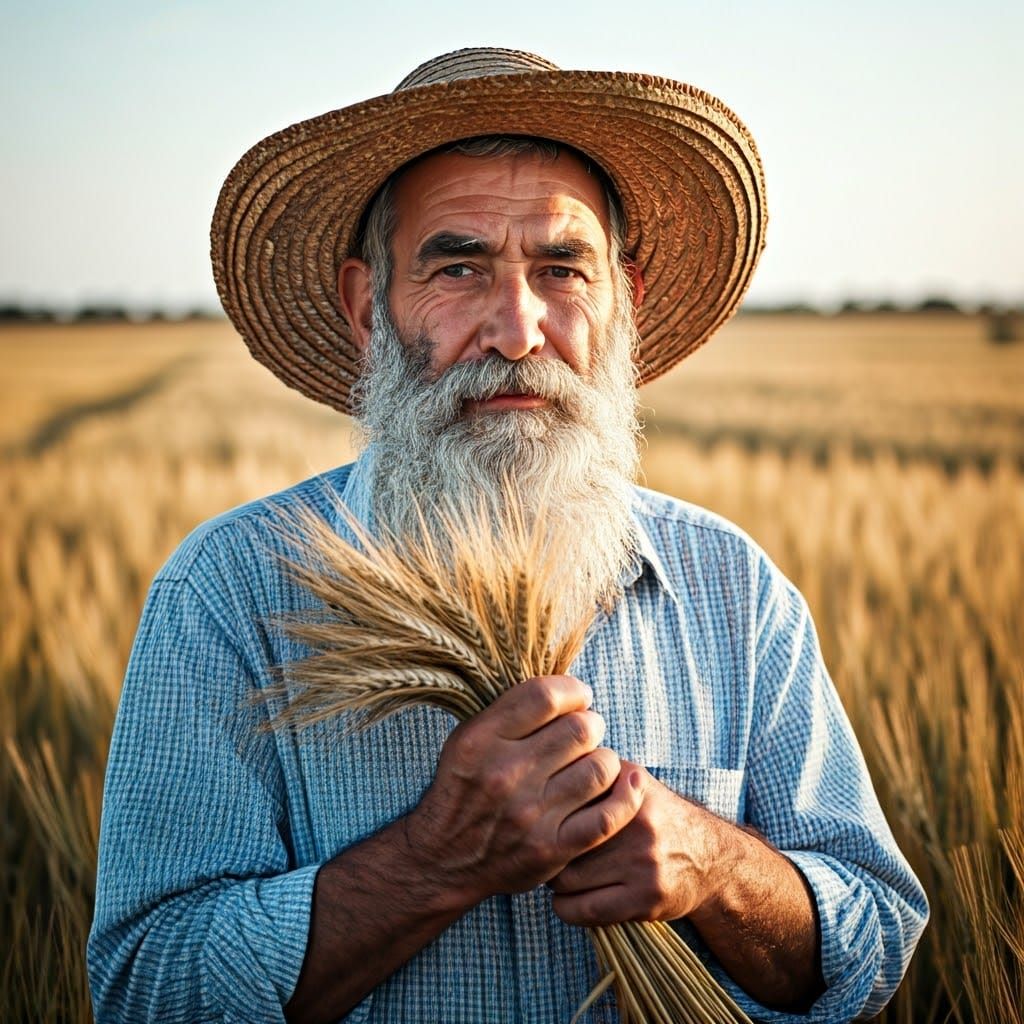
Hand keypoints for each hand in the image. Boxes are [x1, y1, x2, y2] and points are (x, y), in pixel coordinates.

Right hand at [403, 676, 644, 907]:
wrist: (443, 860)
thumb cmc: (463, 788)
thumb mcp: (468, 738)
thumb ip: (511, 711)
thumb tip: (568, 690)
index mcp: (482, 740)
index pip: (546, 696)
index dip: (573, 691)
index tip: (578, 698)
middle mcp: (505, 774)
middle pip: (580, 729)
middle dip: (591, 725)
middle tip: (586, 735)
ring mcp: (530, 814)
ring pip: (599, 768)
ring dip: (605, 761)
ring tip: (595, 764)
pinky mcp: (551, 849)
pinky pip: (608, 817)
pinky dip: (625, 797)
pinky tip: (624, 785)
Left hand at [548, 761, 723, 925]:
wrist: (710, 858)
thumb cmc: (656, 817)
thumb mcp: (634, 781)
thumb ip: (596, 770)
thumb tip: (548, 761)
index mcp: (630, 786)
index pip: (567, 797)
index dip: (545, 810)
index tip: (541, 819)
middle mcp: (638, 822)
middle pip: (562, 839)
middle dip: (546, 848)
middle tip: (543, 851)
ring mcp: (644, 863)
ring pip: (568, 878)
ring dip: (553, 881)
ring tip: (555, 875)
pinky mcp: (646, 899)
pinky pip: (586, 910)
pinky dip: (566, 908)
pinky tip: (565, 901)